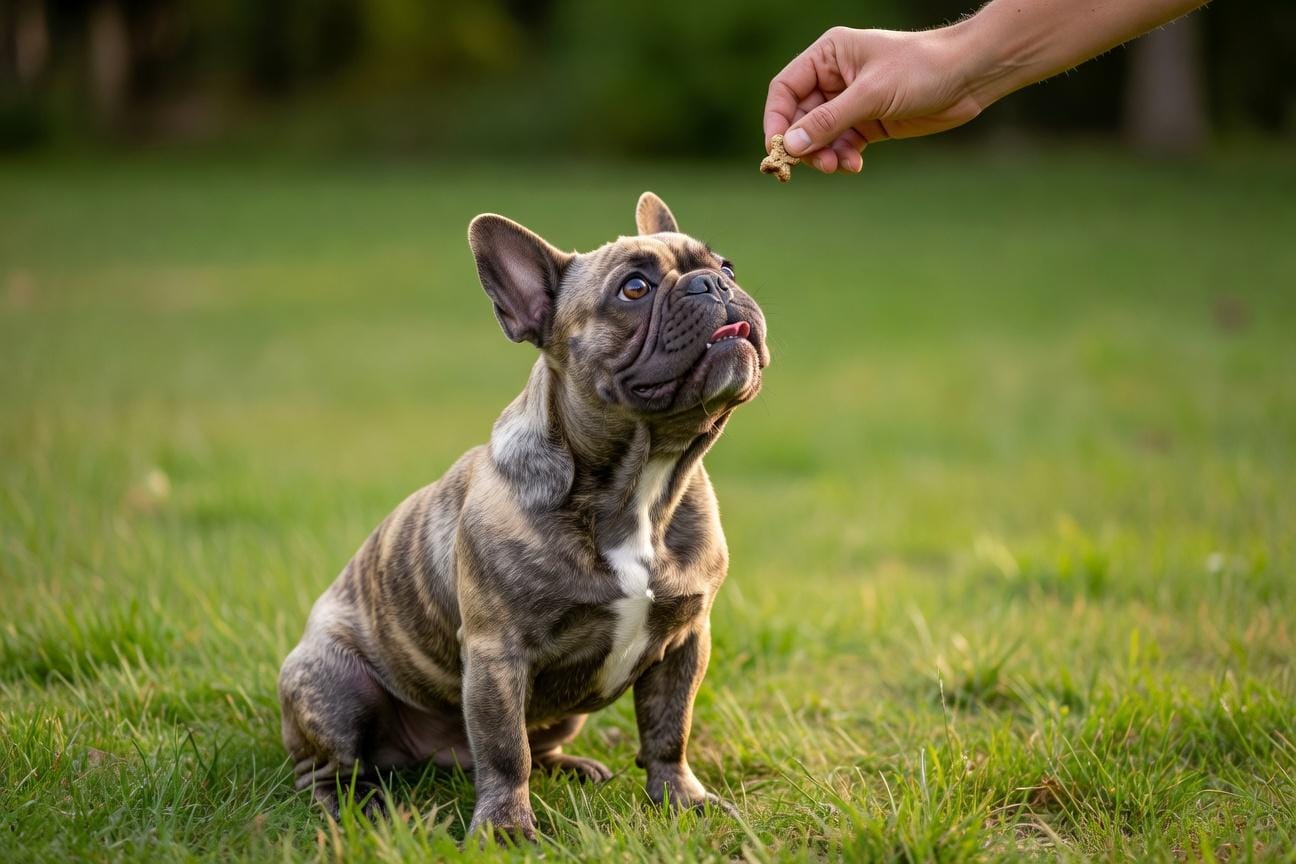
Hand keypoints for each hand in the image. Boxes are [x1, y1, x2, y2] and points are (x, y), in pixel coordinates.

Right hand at [763, 26, 986, 173]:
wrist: (969, 76)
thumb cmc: (921, 69)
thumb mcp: (871, 94)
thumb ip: (828, 121)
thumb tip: (791, 145)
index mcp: (828, 55)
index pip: (785, 89)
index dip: (776, 119)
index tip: (778, 148)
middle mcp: (834, 78)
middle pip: (800, 118)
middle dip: (805, 144)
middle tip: (816, 165)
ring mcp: (851, 102)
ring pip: (820, 136)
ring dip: (824, 155)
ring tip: (838, 166)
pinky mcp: (868, 122)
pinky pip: (842, 145)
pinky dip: (843, 158)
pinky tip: (855, 166)